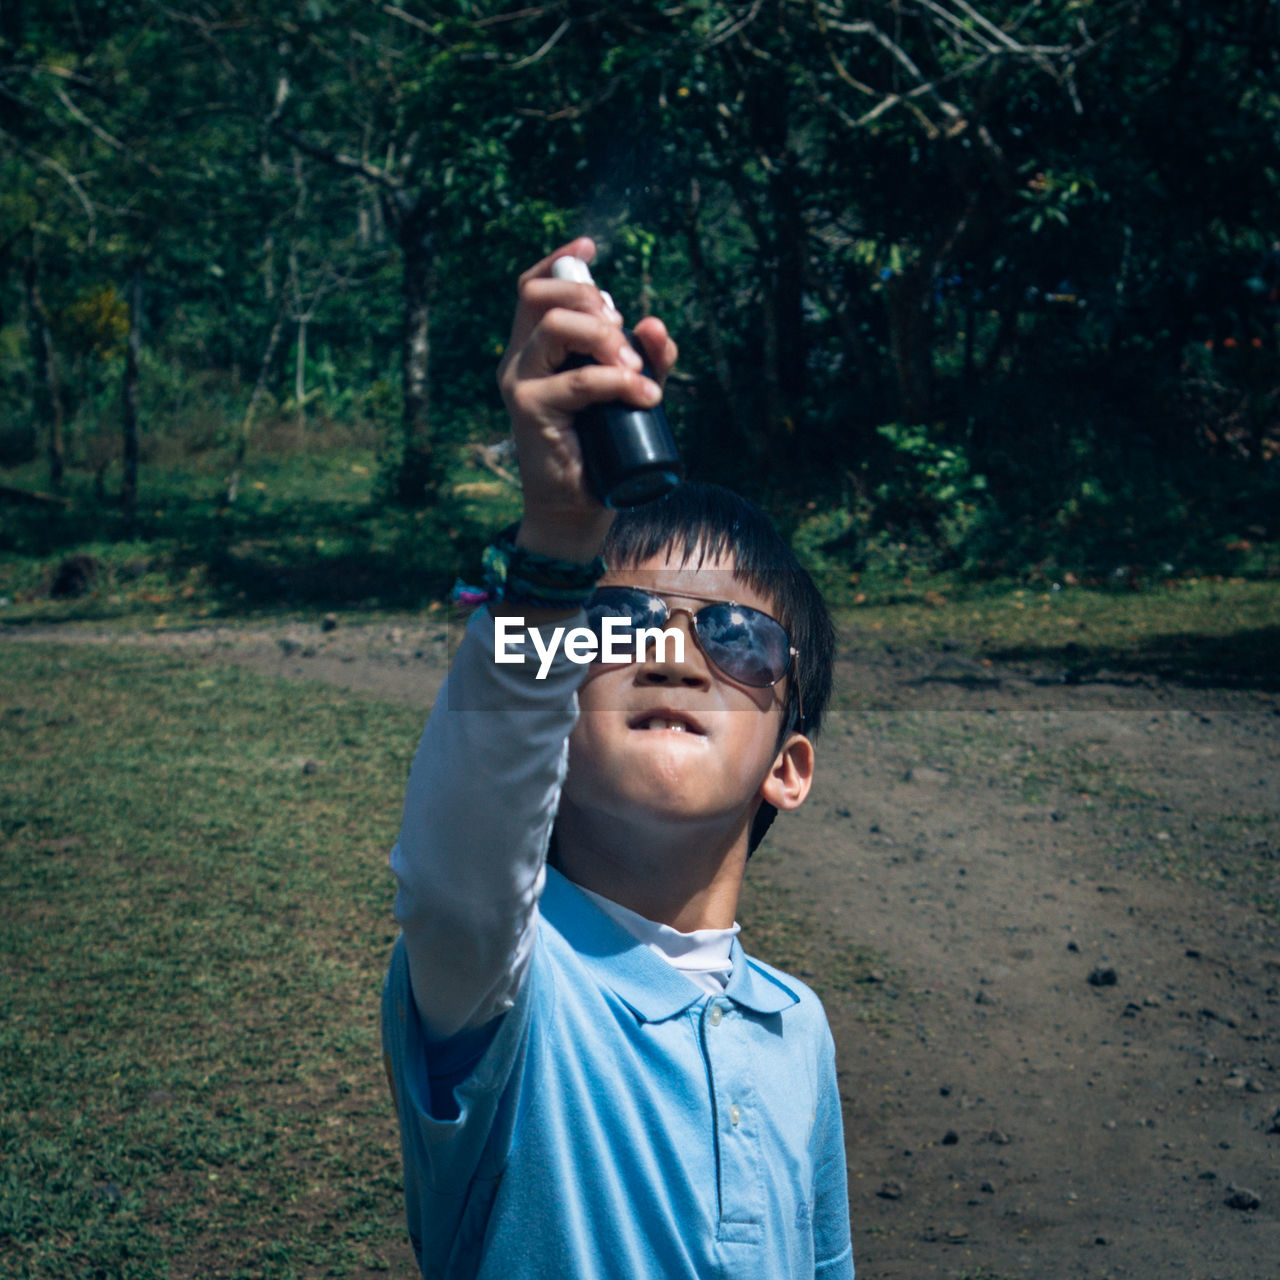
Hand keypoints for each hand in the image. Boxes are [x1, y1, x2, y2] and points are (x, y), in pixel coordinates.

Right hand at [497, 237, 677, 561]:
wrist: (578, 508)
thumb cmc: (602, 449)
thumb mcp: (631, 392)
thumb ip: (648, 358)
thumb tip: (654, 324)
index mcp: (537, 349)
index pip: (534, 288)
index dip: (558, 260)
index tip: (590, 247)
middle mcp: (521, 360)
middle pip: (540, 295)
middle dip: (591, 297)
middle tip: (624, 331)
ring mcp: (520, 383)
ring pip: (553, 326)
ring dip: (604, 336)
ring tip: (637, 371)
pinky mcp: (530, 410)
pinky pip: (578, 380)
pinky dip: (618, 382)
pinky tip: (647, 395)